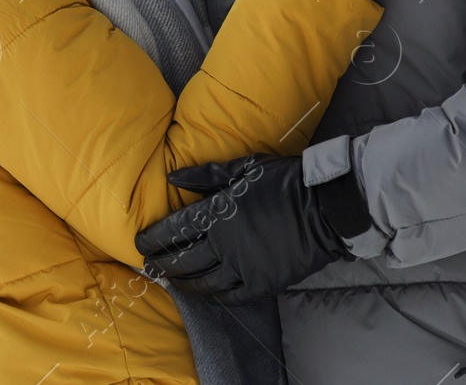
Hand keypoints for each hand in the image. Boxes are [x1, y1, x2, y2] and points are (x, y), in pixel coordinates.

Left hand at [134, 154, 371, 302]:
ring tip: (170, 281)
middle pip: (182, 260)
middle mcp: (224, 244)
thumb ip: (206, 175)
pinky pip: (230, 296)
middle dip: (161, 263)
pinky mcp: (262, 283)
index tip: (139, 242)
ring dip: (181, 283)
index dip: (153, 238)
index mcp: (217, 213)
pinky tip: (205, 293)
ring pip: (202, 282)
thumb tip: (172, 177)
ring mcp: (243, 267)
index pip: (174, 230)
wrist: (326, 206)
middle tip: (149, 265)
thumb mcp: (244, 168)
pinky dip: (213, 296)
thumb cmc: (284, 180)